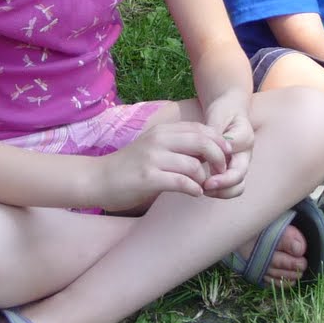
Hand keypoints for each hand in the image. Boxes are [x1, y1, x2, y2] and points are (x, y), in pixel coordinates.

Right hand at [102, 120, 230, 208]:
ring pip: (194, 164)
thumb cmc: (129, 167)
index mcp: (163, 131)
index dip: (219, 142)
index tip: (226, 155)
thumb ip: (176, 145)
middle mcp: (159, 140)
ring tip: (204, 186)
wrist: (97, 179)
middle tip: (222, 172)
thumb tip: (207, 151)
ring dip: (206, 178)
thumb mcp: (153, 147)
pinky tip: (196, 193)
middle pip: (203, 142)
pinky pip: (181, 182)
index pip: (202, 129)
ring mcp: (153, 158)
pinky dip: (194, 188)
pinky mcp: (148, 178)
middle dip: (219, 158)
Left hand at [202, 102, 253, 199]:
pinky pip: (230, 187)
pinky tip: (203, 186)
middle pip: (239, 179)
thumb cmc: (222, 112)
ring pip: (237, 187)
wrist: (228, 110)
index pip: (238, 164)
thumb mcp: (218, 116)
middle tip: (204, 188)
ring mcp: (240, 164)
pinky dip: (218, 191)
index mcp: (245, 139)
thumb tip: (210, 150)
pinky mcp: (232, 169)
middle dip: (223, 187)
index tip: (208, 181)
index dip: (224, 176)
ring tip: (203, 189)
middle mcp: (245, 155)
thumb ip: (216, 132)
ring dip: (221, 192)